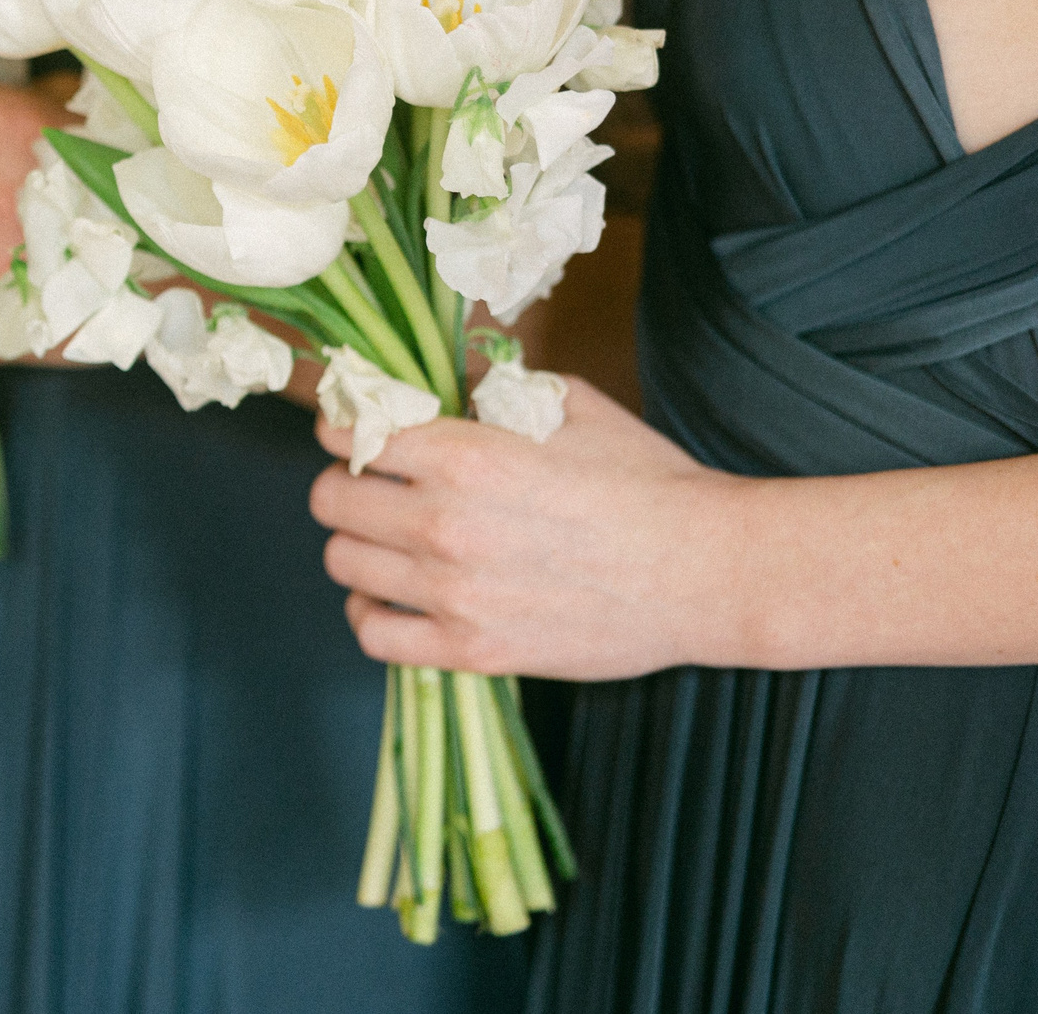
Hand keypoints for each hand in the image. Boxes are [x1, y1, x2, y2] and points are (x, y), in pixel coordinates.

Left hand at [308, 379, 739, 680]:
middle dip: (345, 483)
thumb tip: (438, 386)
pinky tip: (395, 593)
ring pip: (342, 563)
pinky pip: (374, 634)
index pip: (349, 434)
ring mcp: (455, 594)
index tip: (359, 432)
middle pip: (330, 500)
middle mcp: (445, 524)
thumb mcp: (568, 404)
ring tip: (388, 538)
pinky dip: (371, 611)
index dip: (348, 428)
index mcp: (464, 455)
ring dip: (357, 544)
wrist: (707, 571)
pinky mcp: (474, 650)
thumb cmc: (646, 482)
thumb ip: (490, 390)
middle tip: (375, 484)